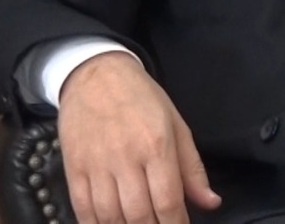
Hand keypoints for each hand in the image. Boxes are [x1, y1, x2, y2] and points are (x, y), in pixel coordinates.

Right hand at [59, 51, 221, 223]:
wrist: (96, 75)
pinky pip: (82, 209)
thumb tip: (210, 203)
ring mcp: (96, 165)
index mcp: (157, 146)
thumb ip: (192, 168)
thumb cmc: (142, 99)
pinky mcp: (73, 168)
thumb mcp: (177, 126)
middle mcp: (126, 158)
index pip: (168, 201)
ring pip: (110, 216)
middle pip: (139, 215)